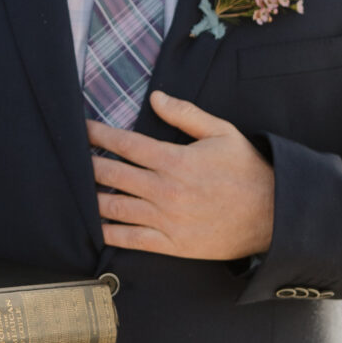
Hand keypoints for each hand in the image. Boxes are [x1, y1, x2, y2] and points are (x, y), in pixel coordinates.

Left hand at [89, 92, 274, 259]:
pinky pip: (131, 240)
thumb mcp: (222, 133)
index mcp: (175, 161)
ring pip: (115, 208)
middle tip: (67, 158)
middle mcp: (165, 191)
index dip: (98, 136)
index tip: (80, 129)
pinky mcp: (172, 244)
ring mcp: (166, 220)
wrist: (273, 216)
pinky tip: (92, 225)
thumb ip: (186, 115)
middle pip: (112, 175)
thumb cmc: (247, 171)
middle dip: (86, 165)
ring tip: (71, 190)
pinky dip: (108, 233)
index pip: (125, 144)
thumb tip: (155, 98)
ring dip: (90, 198)